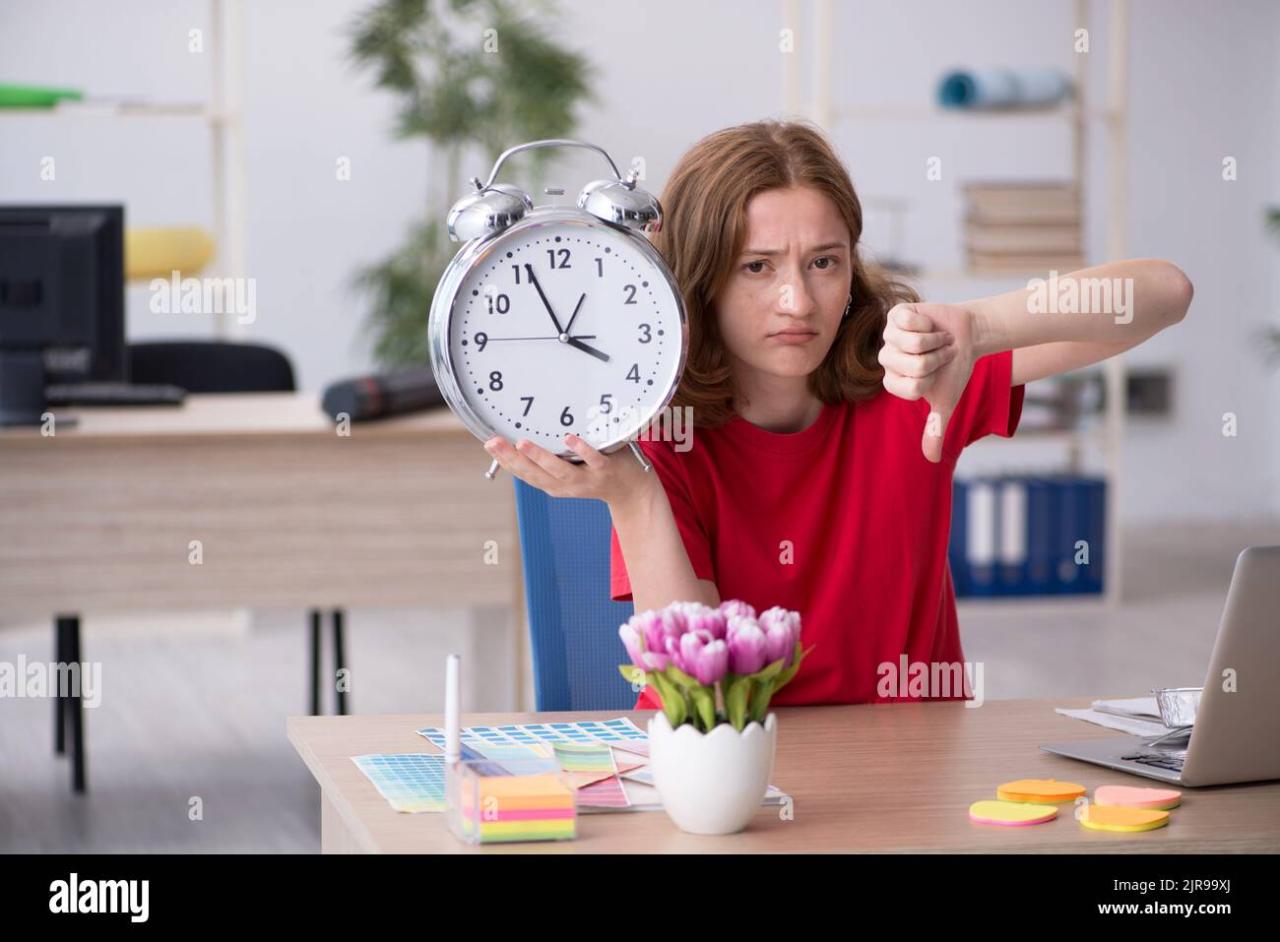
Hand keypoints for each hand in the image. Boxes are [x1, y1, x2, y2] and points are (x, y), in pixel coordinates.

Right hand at [483, 432, 653, 506]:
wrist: (632, 490)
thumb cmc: (596, 473)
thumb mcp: (568, 470)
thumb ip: (550, 459)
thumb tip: (525, 438)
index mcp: (554, 483)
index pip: (524, 473)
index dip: (506, 460)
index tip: (488, 443)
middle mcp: (566, 484)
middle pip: (535, 473)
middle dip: (512, 458)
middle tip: (494, 442)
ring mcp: (586, 478)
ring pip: (559, 470)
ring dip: (540, 456)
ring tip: (522, 443)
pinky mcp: (605, 470)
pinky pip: (592, 460)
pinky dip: (581, 450)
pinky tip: (569, 438)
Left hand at [878, 301, 975, 462]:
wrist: (967, 335)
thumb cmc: (954, 369)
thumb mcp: (946, 400)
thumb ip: (935, 428)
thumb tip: (933, 460)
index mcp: (892, 380)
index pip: (911, 387)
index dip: (933, 379)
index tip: (937, 374)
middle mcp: (885, 358)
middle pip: (913, 365)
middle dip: (937, 359)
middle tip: (940, 354)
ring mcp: (889, 335)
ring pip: (913, 343)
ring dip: (936, 341)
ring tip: (938, 340)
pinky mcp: (896, 314)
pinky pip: (911, 323)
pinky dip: (929, 324)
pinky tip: (929, 324)